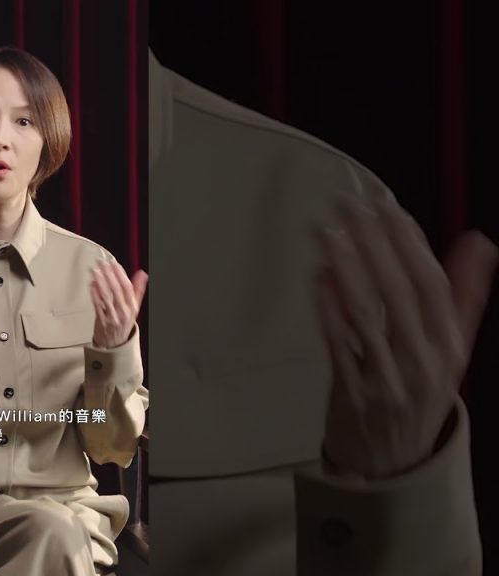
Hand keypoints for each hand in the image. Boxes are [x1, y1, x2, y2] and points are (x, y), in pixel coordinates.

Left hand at [90, 261, 148, 347]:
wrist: (115, 343)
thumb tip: (142, 274)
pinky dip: (94, 294)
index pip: (127, 287)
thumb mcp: (134, 307)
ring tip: (95, 271)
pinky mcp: (102, 321)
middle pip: (116, 290)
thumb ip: (137, 290)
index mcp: (132, 307)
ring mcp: (112, 317)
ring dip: (100, 282)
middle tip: (102, 263)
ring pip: (106, 296)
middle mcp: (123, 312)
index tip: (114, 264)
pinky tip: (91, 285)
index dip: (121, 274)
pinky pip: (98, 306)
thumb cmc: (123, 322)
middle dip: (109, 274)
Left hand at [316, 194, 496, 478]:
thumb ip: (462, 296)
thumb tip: (479, 242)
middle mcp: (424, 362)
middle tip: (350, 207)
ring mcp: (388, 380)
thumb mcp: (451, 349)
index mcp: (450, 346)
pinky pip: (339, 347)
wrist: (393, 462)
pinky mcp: (353, 394)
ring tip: (328, 234)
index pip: (433, 287)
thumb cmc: (418, 395)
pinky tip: (317, 279)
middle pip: (399, 295)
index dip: (411, 245)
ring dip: (347, 270)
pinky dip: (328, 311)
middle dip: (374, 246)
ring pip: (368, 317)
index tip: (389, 208)